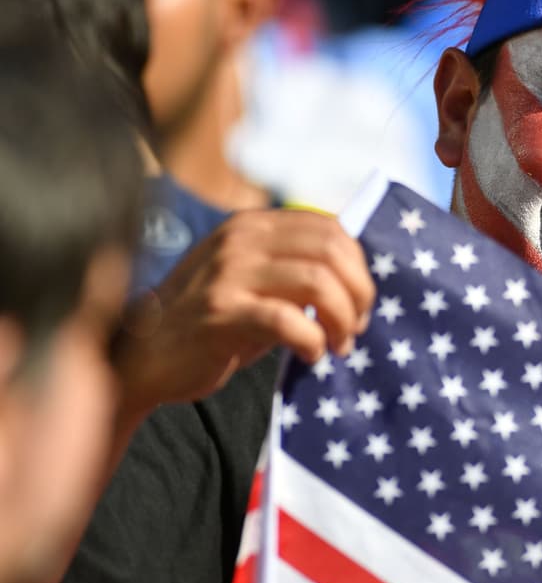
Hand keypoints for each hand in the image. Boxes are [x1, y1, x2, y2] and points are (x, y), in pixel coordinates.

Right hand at [114, 209, 374, 424]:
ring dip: (342, 319)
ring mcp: (228, 273)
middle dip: (358, 293)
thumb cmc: (209, 322)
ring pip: (318, 281)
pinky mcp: (219, 313)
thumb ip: (296, 270)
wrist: (142, 356)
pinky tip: (311, 355)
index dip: (358, 267)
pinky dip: (313, 340)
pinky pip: (288, 321)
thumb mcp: (254, 281)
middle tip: (356, 327)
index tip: (359, 303)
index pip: (330, 229)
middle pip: (331, 251)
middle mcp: (240, 240)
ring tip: (339, 344)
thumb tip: (358, 281)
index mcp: (252, 225)